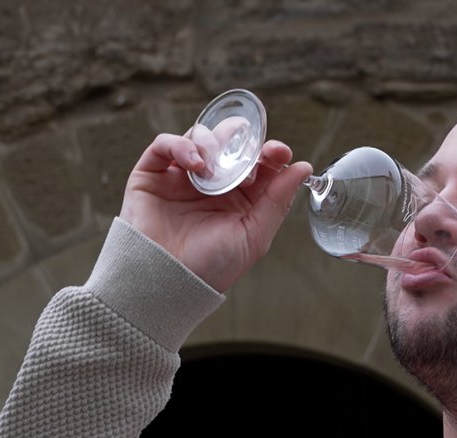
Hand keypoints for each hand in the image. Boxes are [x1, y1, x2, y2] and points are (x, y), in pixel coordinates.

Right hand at [119, 133, 312, 292]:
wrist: (167, 281)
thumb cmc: (211, 267)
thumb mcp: (254, 235)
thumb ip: (278, 200)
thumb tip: (304, 168)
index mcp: (239, 197)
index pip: (258, 162)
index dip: (270, 152)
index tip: (278, 152)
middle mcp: (211, 183)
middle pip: (230, 143)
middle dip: (242, 142)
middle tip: (247, 156)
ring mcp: (181, 176)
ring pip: (201, 137)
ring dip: (213, 143)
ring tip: (214, 167)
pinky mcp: (152, 174)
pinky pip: (165, 144)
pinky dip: (181, 145)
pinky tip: (195, 164)